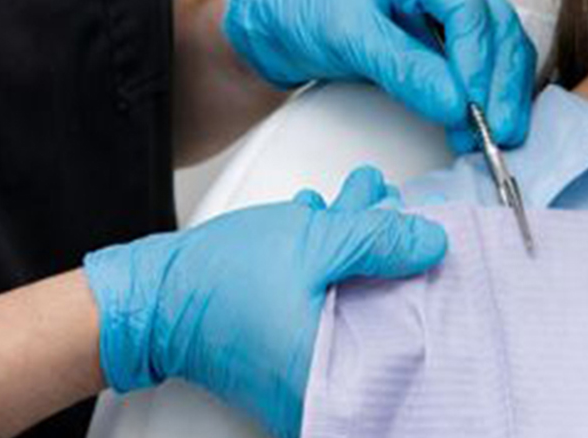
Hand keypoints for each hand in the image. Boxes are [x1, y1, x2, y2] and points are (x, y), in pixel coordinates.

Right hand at [84, 165, 445, 437]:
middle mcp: (318, 386)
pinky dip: (325, 268)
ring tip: (359, 202)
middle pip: (380, 316)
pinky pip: (318, 309)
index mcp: (334, 373)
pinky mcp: (279, 353)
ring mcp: (297, 372)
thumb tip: (428, 242)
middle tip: (393, 212)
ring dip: (355, 248)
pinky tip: (326, 225)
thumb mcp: (314, 243)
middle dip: (387, 254)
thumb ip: (379, 241)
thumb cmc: (218, 281)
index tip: (434, 249)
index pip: (409, 337)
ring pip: (347, 304)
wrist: (153, 295)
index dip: (425, 285)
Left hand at [224, 0, 535, 151]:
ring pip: (500, 43)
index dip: (477, 57)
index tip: (472, 103)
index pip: (466, 5)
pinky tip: (483, 124)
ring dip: (504, 90)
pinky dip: (490, 92)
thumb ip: (403, 67)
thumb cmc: (304, 10)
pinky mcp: (444, 39)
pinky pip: (484, 61)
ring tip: (493, 136)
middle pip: (496, 23)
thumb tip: (454, 102)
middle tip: (496, 129)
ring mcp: (445, 9)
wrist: (280, 23)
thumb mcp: (348, 37)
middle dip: (501, 80)